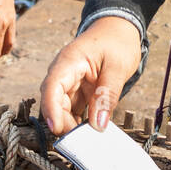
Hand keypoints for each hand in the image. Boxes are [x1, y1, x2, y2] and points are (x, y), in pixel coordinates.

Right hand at [40, 17, 142, 135]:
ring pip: (61, 109)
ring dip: (71, 125)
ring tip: (88, 139)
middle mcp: (63, 73)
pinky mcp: (76, 91)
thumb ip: (107, 94)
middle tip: (83, 141)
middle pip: (54, 102)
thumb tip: (98, 125)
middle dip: (64, 123)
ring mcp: (68, 82)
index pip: (52, 87)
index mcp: (69, 61)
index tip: (57, 129)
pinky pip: (72, 110)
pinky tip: (89, 133)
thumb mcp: (118, 67)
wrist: (119, 28)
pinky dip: (78, 122)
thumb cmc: (118, 42)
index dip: (51, 109)